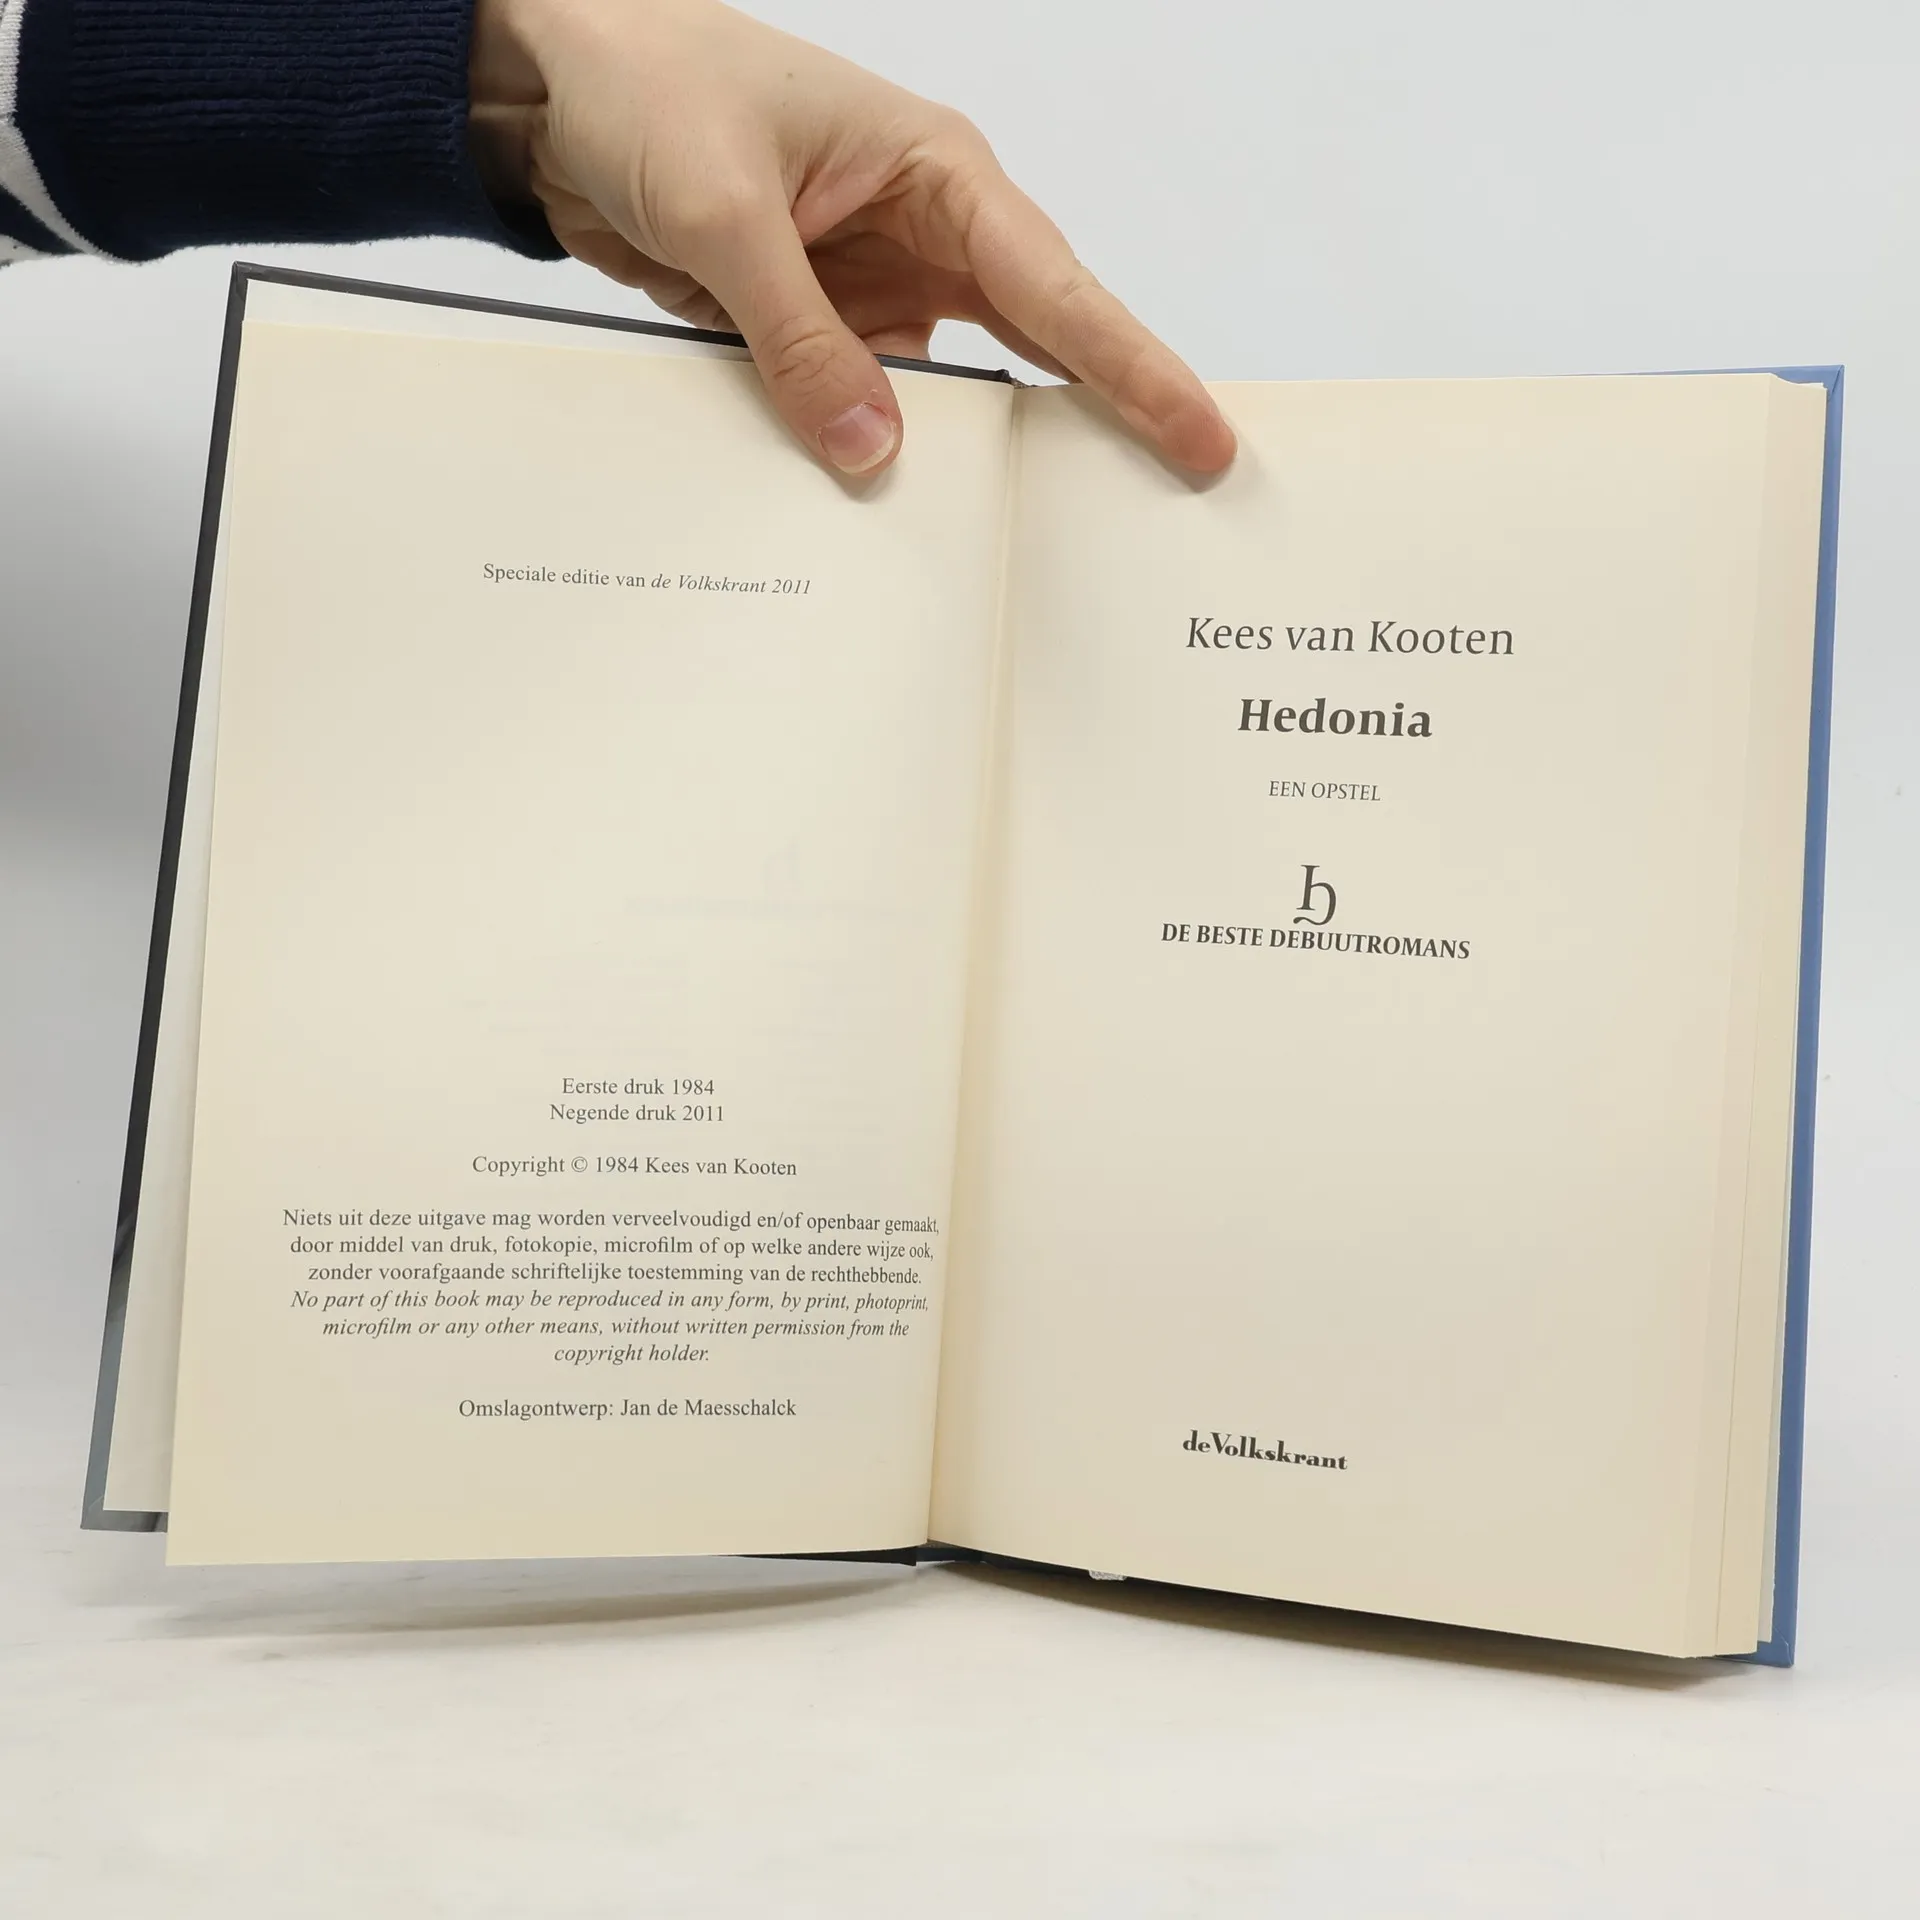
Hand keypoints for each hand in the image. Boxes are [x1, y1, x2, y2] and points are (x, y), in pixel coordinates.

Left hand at [469, 0, 1235, 476]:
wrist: (547, 88)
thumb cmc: (647, 84)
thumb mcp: (724, 213)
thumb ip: (800, 337)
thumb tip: (871, 451)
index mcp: (934, 171)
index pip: (1055, 285)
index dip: (1133, 367)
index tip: (1197, 437)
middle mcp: (920, 232)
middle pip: (1035, 345)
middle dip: (1095, 422)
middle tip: (1161, 505)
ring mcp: (871, 286)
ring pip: (948, 394)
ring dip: (964, 458)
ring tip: (1022, 541)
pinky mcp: (818, 329)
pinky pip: (864, 407)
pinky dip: (870, 456)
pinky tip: (886, 512)